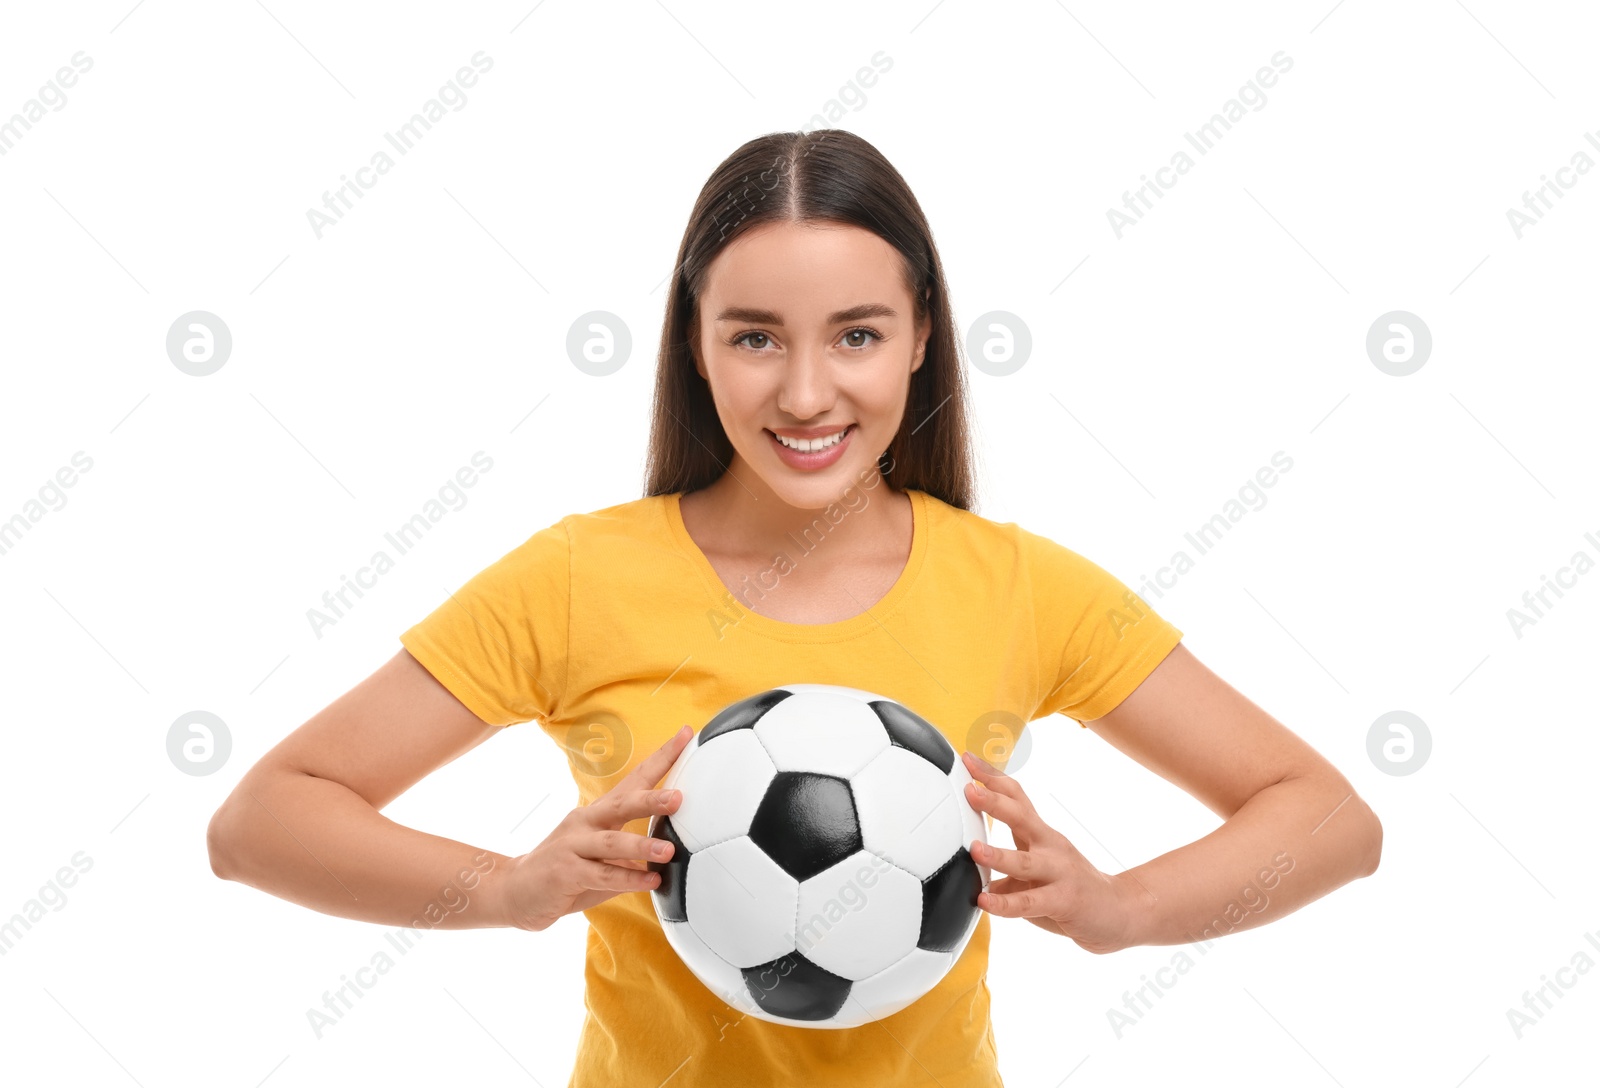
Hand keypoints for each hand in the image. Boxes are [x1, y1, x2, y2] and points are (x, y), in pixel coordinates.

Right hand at [497, 724, 691, 931]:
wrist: (515, 890)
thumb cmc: (568, 871)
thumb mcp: (603, 855)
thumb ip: (633, 852)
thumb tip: (673, 850)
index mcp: (599, 812)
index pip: (635, 779)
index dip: (661, 757)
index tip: (686, 735)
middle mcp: (586, 822)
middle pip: (622, 804)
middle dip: (651, 799)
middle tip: (679, 798)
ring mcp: (573, 845)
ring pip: (612, 842)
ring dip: (642, 845)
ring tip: (668, 850)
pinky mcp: (565, 872)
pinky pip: (601, 876)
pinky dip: (628, 878)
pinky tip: (650, 881)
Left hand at [960, 750, 1140, 954]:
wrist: (1119, 910)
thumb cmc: (1069, 886)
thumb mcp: (1037, 866)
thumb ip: (1006, 862)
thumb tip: (965, 865)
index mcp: (1040, 833)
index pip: (1016, 796)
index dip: (992, 777)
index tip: (967, 760)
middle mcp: (1049, 846)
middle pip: (1021, 817)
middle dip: (994, 802)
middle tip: (970, 789)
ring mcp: (1058, 872)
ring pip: (1025, 862)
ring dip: (999, 855)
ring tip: (975, 850)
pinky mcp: (1063, 901)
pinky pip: (1029, 902)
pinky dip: (1005, 903)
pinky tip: (985, 901)